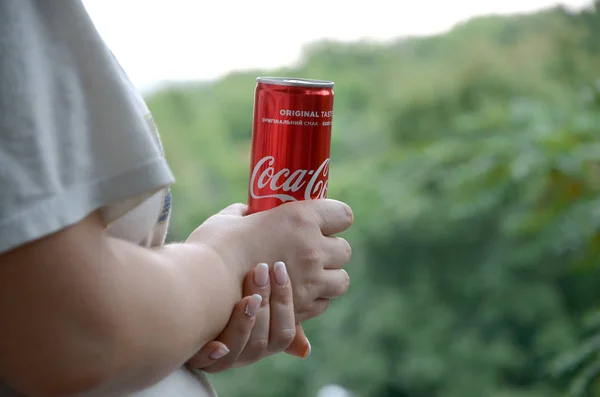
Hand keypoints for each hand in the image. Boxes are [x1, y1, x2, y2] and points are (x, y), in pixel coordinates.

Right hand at [186, 199, 353, 323]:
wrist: (201, 287)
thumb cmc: (213, 246)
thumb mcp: (230, 220)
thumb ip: (247, 214)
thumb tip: (248, 213)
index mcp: (300, 218)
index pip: (343, 215)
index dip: (335, 218)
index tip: (325, 221)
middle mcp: (312, 249)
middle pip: (344, 250)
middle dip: (331, 251)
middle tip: (311, 251)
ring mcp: (310, 282)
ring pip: (341, 281)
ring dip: (329, 278)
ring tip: (308, 276)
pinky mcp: (301, 309)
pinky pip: (322, 304)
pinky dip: (314, 300)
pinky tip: (296, 295)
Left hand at [187, 261, 310, 371]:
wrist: (181, 300)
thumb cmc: (227, 294)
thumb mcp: (255, 299)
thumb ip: (278, 308)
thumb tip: (305, 347)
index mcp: (263, 341)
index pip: (283, 332)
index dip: (284, 302)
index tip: (279, 268)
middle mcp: (244, 353)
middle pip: (263, 340)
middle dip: (265, 303)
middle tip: (260, 270)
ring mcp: (221, 357)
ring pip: (240, 350)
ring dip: (244, 323)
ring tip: (244, 297)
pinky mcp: (195, 356)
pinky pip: (206, 362)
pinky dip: (213, 353)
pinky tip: (217, 343)